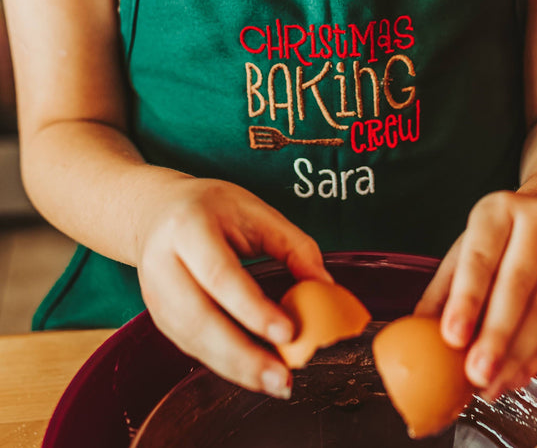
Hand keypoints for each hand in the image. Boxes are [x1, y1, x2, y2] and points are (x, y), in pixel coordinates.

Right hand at [136, 177, 330, 396]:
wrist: (158, 211)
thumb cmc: (214, 208)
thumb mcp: (256, 211)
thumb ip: (293, 245)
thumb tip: (326, 285)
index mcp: (189, 227)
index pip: (220, 274)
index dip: (252, 308)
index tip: (288, 332)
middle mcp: (163, 263)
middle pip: (199, 319)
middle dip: (242, 355)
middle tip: (283, 378)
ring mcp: (155, 294)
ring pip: (192, 341)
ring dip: (235, 369)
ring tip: (275, 382)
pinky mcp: (158, 317)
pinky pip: (191, 347)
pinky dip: (223, 364)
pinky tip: (253, 372)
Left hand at [415, 190, 536, 399]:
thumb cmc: (505, 235)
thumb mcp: (469, 246)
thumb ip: (445, 287)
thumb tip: (418, 332)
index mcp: (498, 210)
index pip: (480, 256)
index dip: (466, 299)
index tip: (451, 337)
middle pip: (518, 285)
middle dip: (496, 336)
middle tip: (475, 376)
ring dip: (517, 357)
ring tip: (491, 386)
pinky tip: (517, 375)